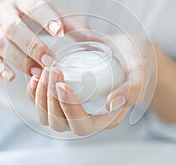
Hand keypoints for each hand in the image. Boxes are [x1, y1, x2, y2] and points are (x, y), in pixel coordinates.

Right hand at [0, 0, 95, 81]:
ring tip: (37, 73)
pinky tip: (11, 78)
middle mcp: (5, 12)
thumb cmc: (33, 18)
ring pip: (2, 44)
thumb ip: (71, 24)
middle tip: (50, 61)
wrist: (1, 18)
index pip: (33, 6)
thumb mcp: (51, 14)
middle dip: (33, 45)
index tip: (59, 32)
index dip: (45, 18)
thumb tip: (95, 40)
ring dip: (20, 60)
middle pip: (14, 28)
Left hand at [26, 34, 156, 134]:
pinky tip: (36, 75)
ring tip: (45, 71)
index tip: (63, 84)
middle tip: (53, 71)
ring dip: (40, 95)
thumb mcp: (141, 71)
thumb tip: (113, 104)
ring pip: (47, 116)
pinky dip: (34, 92)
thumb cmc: (137, 61)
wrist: (128, 52)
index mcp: (107, 118)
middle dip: (51, 99)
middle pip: (59, 123)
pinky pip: (42, 102)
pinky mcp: (64, 96)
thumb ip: (133, 88)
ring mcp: (73, 108)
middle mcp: (88, 117)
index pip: (82, 125)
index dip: (69, 109)